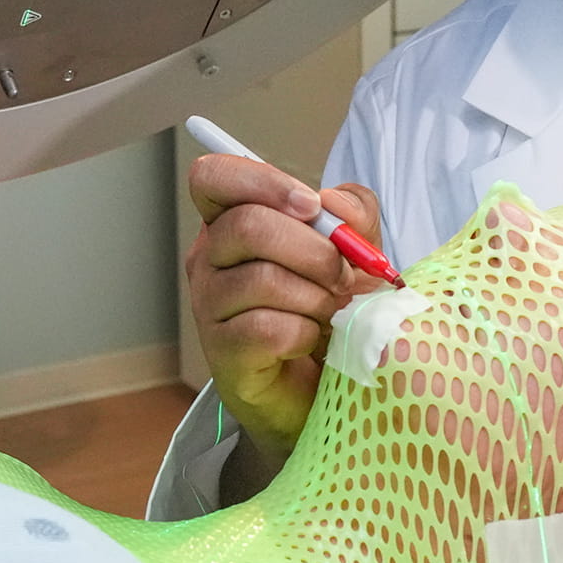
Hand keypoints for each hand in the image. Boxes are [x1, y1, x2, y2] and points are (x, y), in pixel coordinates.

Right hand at [184, 153, 389, 461]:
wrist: (330, 385)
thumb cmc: (333, 309)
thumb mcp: (354, 250)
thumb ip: (350, 214)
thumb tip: (328, 206)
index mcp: (232, 221)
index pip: (213, 177)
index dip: (260, 181)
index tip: (310, 207)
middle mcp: (209, 259)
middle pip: (248, 225)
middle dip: (313, 251)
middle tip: (341, 277)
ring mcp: (208, 307)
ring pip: (262, 278)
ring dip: (315, 297)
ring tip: (329, 314)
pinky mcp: (222, 353)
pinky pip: (268, 328)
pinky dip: (306, 333)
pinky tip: (311, 342)